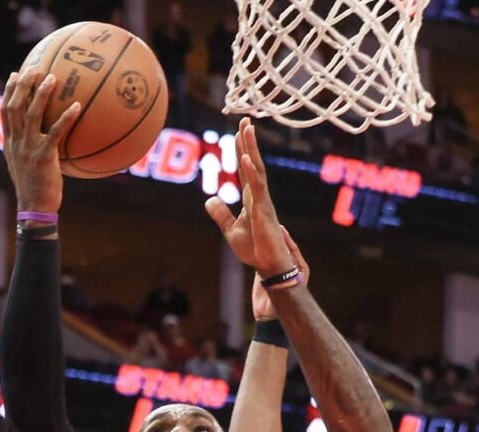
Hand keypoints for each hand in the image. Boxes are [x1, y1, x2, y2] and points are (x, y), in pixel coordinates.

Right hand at [1, 68, 81, 213]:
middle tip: (33, 68)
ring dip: (41, 94)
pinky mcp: (43, 157)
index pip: (6, 110)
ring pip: (32, 114)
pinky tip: (77, 107)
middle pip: (15, 106)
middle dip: (22, 85)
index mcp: (10, 143)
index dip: (9, 91)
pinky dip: (66, 118)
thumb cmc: (36, 189)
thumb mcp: (27, 166)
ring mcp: (28, 149)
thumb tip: (46, 138)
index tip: (15, 74)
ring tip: (52, 78)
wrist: (35, 208)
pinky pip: (56, 133)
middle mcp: (16, 142)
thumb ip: (31, 149)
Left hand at [206, 119, 296, 277]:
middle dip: (249, 141)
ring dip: (252, 149)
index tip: (239, 131)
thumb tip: (210, 199)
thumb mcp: (230, 230)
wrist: (268, 266)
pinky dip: (252, 172)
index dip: (242, 150)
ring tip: (248, 129)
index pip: (245, 169)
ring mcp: (263, 201)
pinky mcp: (264, 210)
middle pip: (253, 162)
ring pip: (258, 169)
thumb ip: (220, 214)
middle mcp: (259, 195)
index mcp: (251, 198)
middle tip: (246, 119)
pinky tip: (247, 158)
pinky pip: (258, 187)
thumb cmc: (255, 249)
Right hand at [251, 226, 309, 320]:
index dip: (283, 236)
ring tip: (257, 231)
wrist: (270, 318)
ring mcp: (274, 270)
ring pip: (269, 252)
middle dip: (272, 237)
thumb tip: (283, 251)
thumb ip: (286, 266)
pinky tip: (251, 243)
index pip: (290, 246)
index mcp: (298, 266)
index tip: (277, 226)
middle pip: (279, 247)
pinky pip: (259, 259)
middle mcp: (287, 266)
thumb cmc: (283, 303)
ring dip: (263, 243)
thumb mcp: (289, 281)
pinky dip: (256, 251)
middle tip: (265, 224)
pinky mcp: (262, 274)